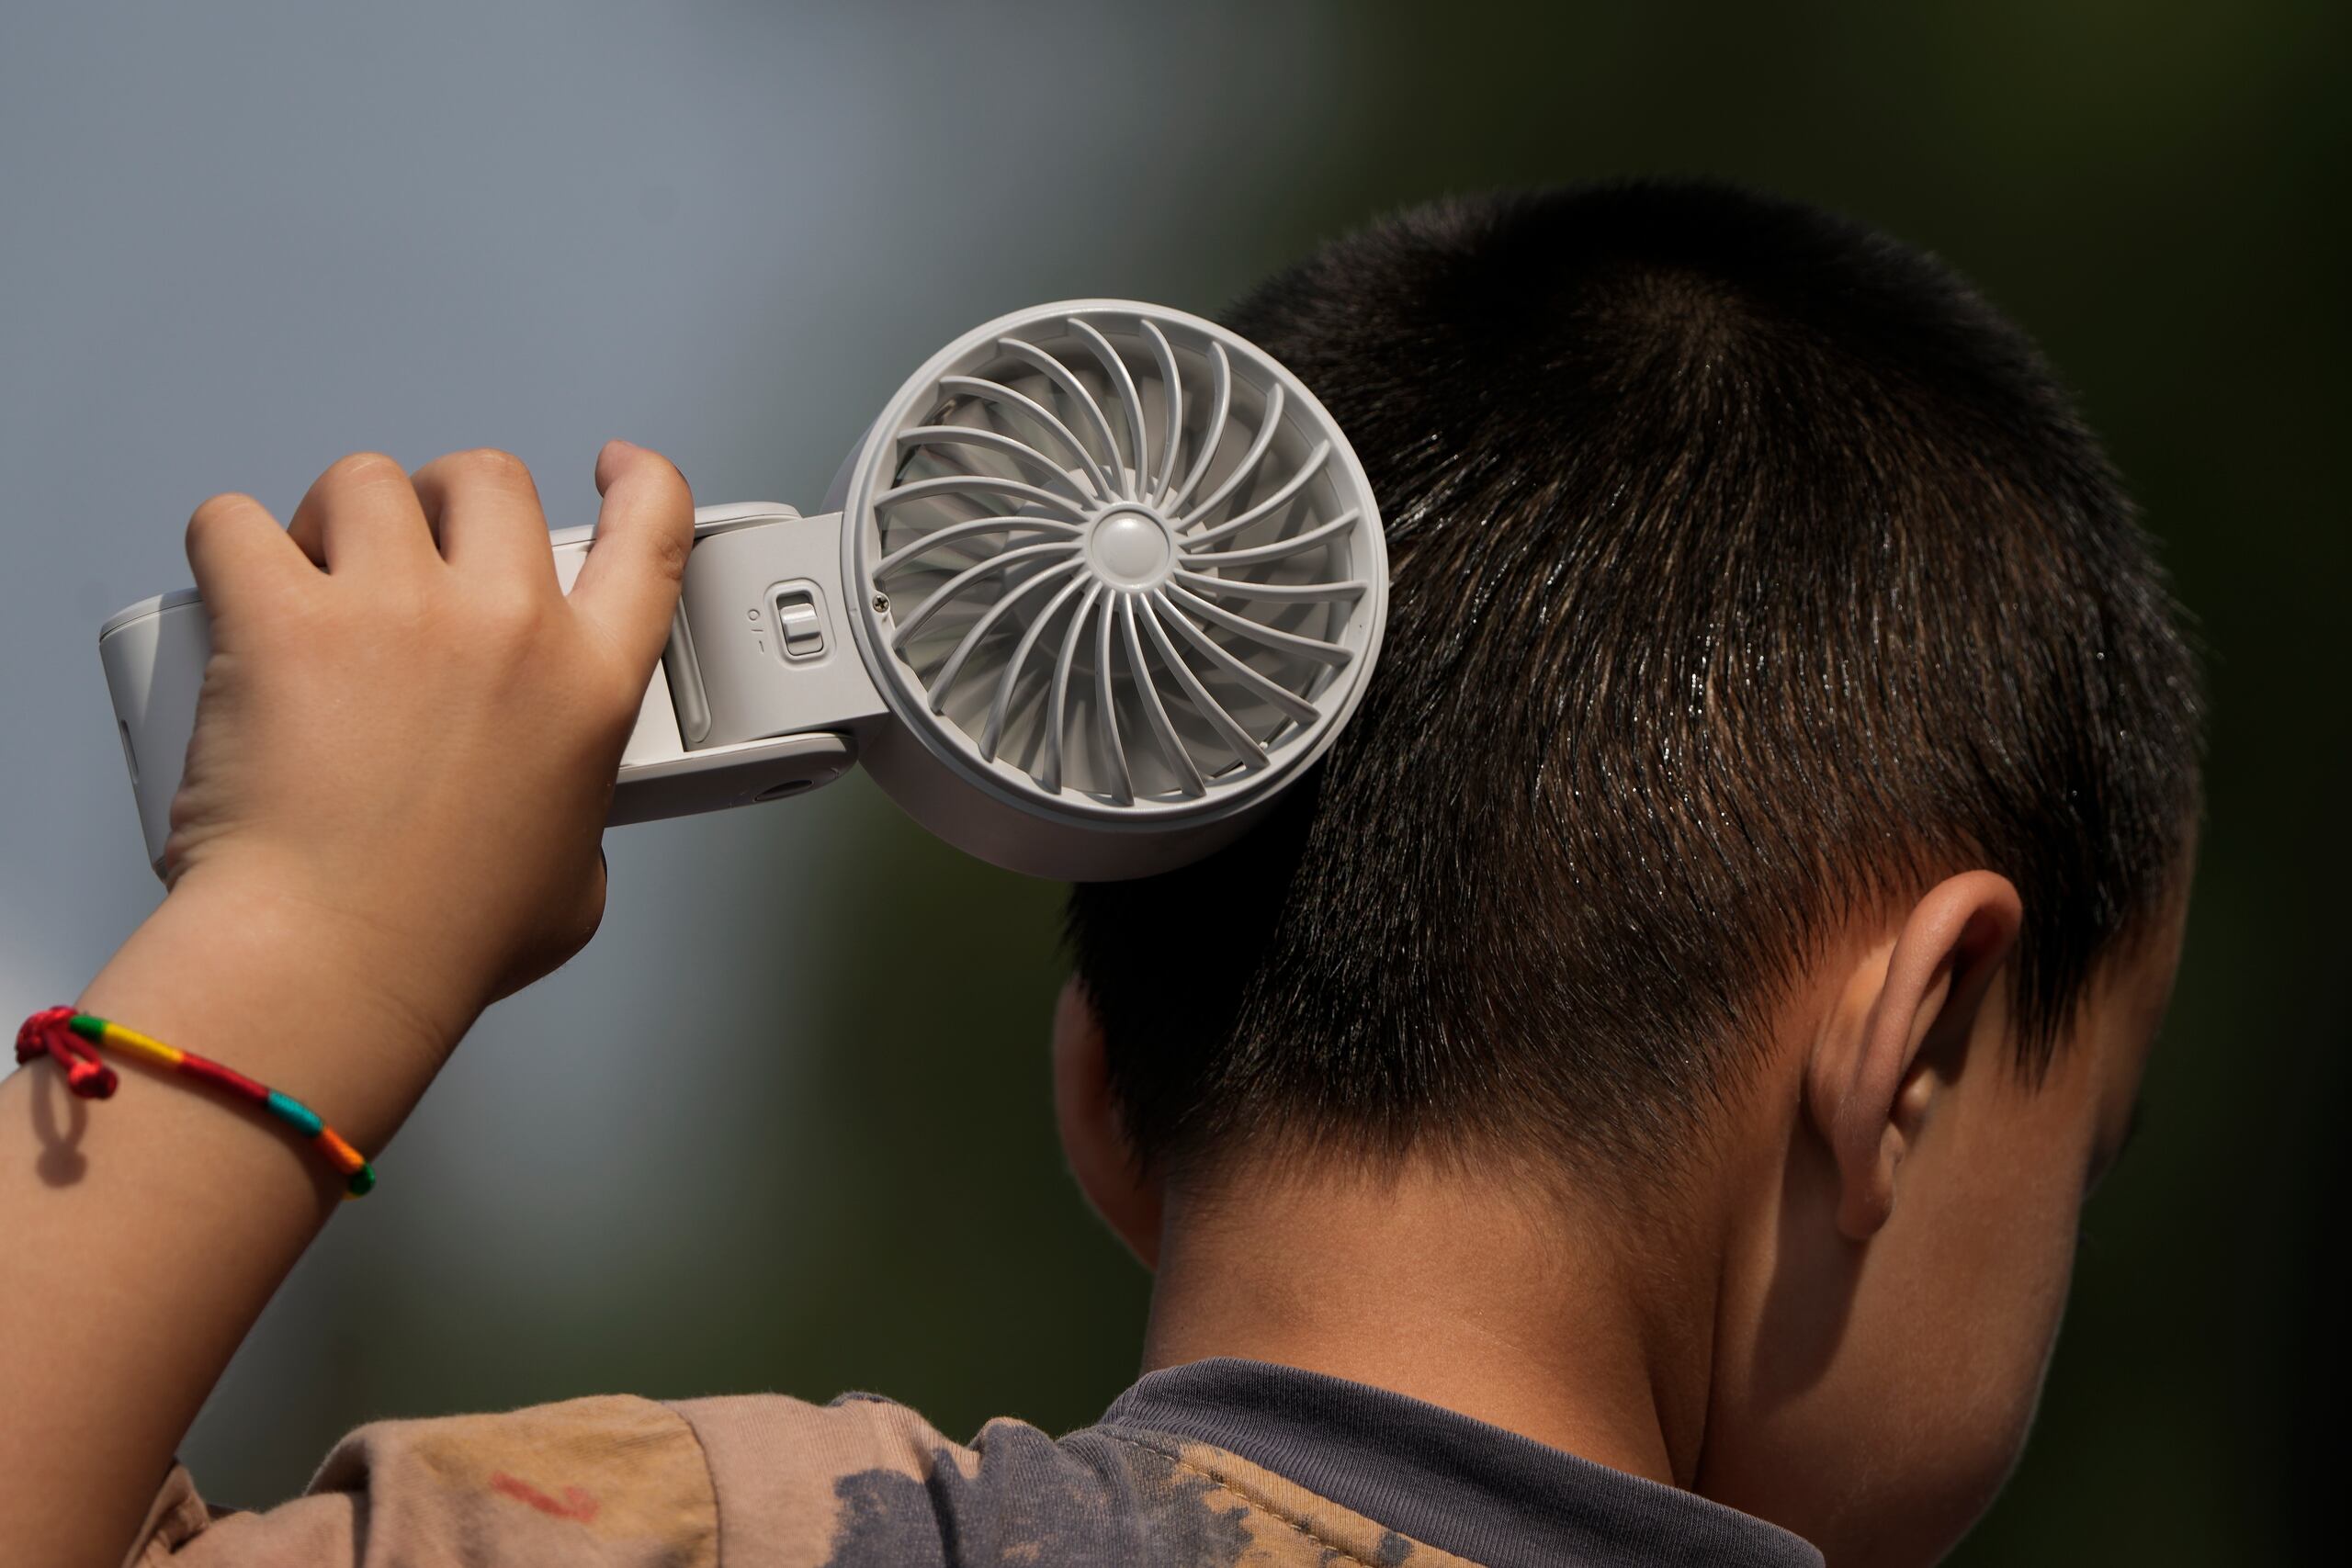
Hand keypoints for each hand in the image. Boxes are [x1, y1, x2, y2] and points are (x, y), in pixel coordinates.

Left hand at [162, 441, 692, 1058]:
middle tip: (410, 557)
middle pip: (489, 479)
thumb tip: (551, 825)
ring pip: (366, 483)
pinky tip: (232, 592)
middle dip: (447, 504)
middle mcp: (505, 626)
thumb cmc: (443, 942)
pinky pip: (236, 523)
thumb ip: (577, 823)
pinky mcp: (281, 617)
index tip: (616, 467)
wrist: (332, 965)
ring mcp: (394, 610)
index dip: (642, 483)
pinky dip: (229, 547)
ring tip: (313, 582)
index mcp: (589, 686)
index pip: (651, 537)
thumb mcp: (571, 886)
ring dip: (338, 521)